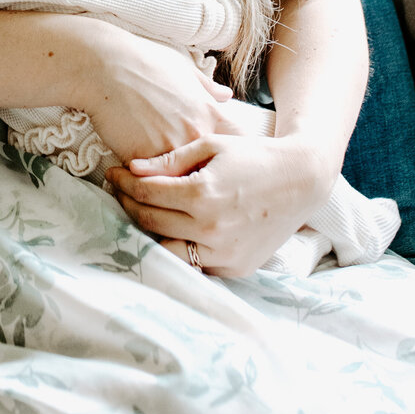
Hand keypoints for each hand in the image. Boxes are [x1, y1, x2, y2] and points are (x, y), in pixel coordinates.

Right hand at [72, 24, 231, 164]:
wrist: (104, 68)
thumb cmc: (142, 61)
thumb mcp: (182, 68)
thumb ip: (206, 88)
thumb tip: (226, 96)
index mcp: (209, 113)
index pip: (234, 142)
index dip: (227, 152)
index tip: (217, 156)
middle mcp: (195, 133)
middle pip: (206, 168)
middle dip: (198, 172)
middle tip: (187, 174)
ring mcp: (170, 148)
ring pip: (177, 178)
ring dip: (170, 179)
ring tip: (161, 180)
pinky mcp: (143, 159)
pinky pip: (149, 178)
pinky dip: (144, 177)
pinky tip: (136, 172)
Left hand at [108, 132, 331, 276]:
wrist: (300, 181)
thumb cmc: (254, 156)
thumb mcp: (212, 146)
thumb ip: (171, 159)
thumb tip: (133, 169)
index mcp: (202, 194)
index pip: (147, 193)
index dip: (125, 183)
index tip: (114, 174)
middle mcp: (210, 228)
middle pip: (150, 221)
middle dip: (128, 203)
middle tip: (120, 191)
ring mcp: (223, 253)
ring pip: (166, 249)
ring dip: (147, 233)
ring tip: (141, 214)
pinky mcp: (234, 267)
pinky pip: (194, 263)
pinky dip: (179, 249)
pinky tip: (171, 231)